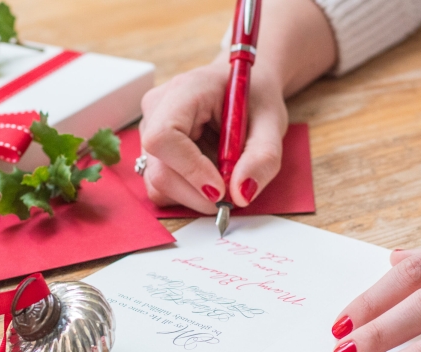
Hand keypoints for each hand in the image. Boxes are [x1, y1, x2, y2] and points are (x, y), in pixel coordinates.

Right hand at [136, 0, 335, 213]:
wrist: (245, 88)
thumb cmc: (256, 98)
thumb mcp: (272, 122)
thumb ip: (262, 158)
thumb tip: (241, 195)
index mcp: (184, 90)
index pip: (164, 136)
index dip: (189, 169)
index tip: (221, 189)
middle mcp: (156, 110)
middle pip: (159, 170)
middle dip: (197, 193)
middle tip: (233, 194)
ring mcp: (148, 131)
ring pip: (157, 184)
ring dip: (194, 195)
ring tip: (224, 177)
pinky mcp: (152, 152)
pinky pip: (161, 187)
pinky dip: (189, 192)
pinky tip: (210, 176)